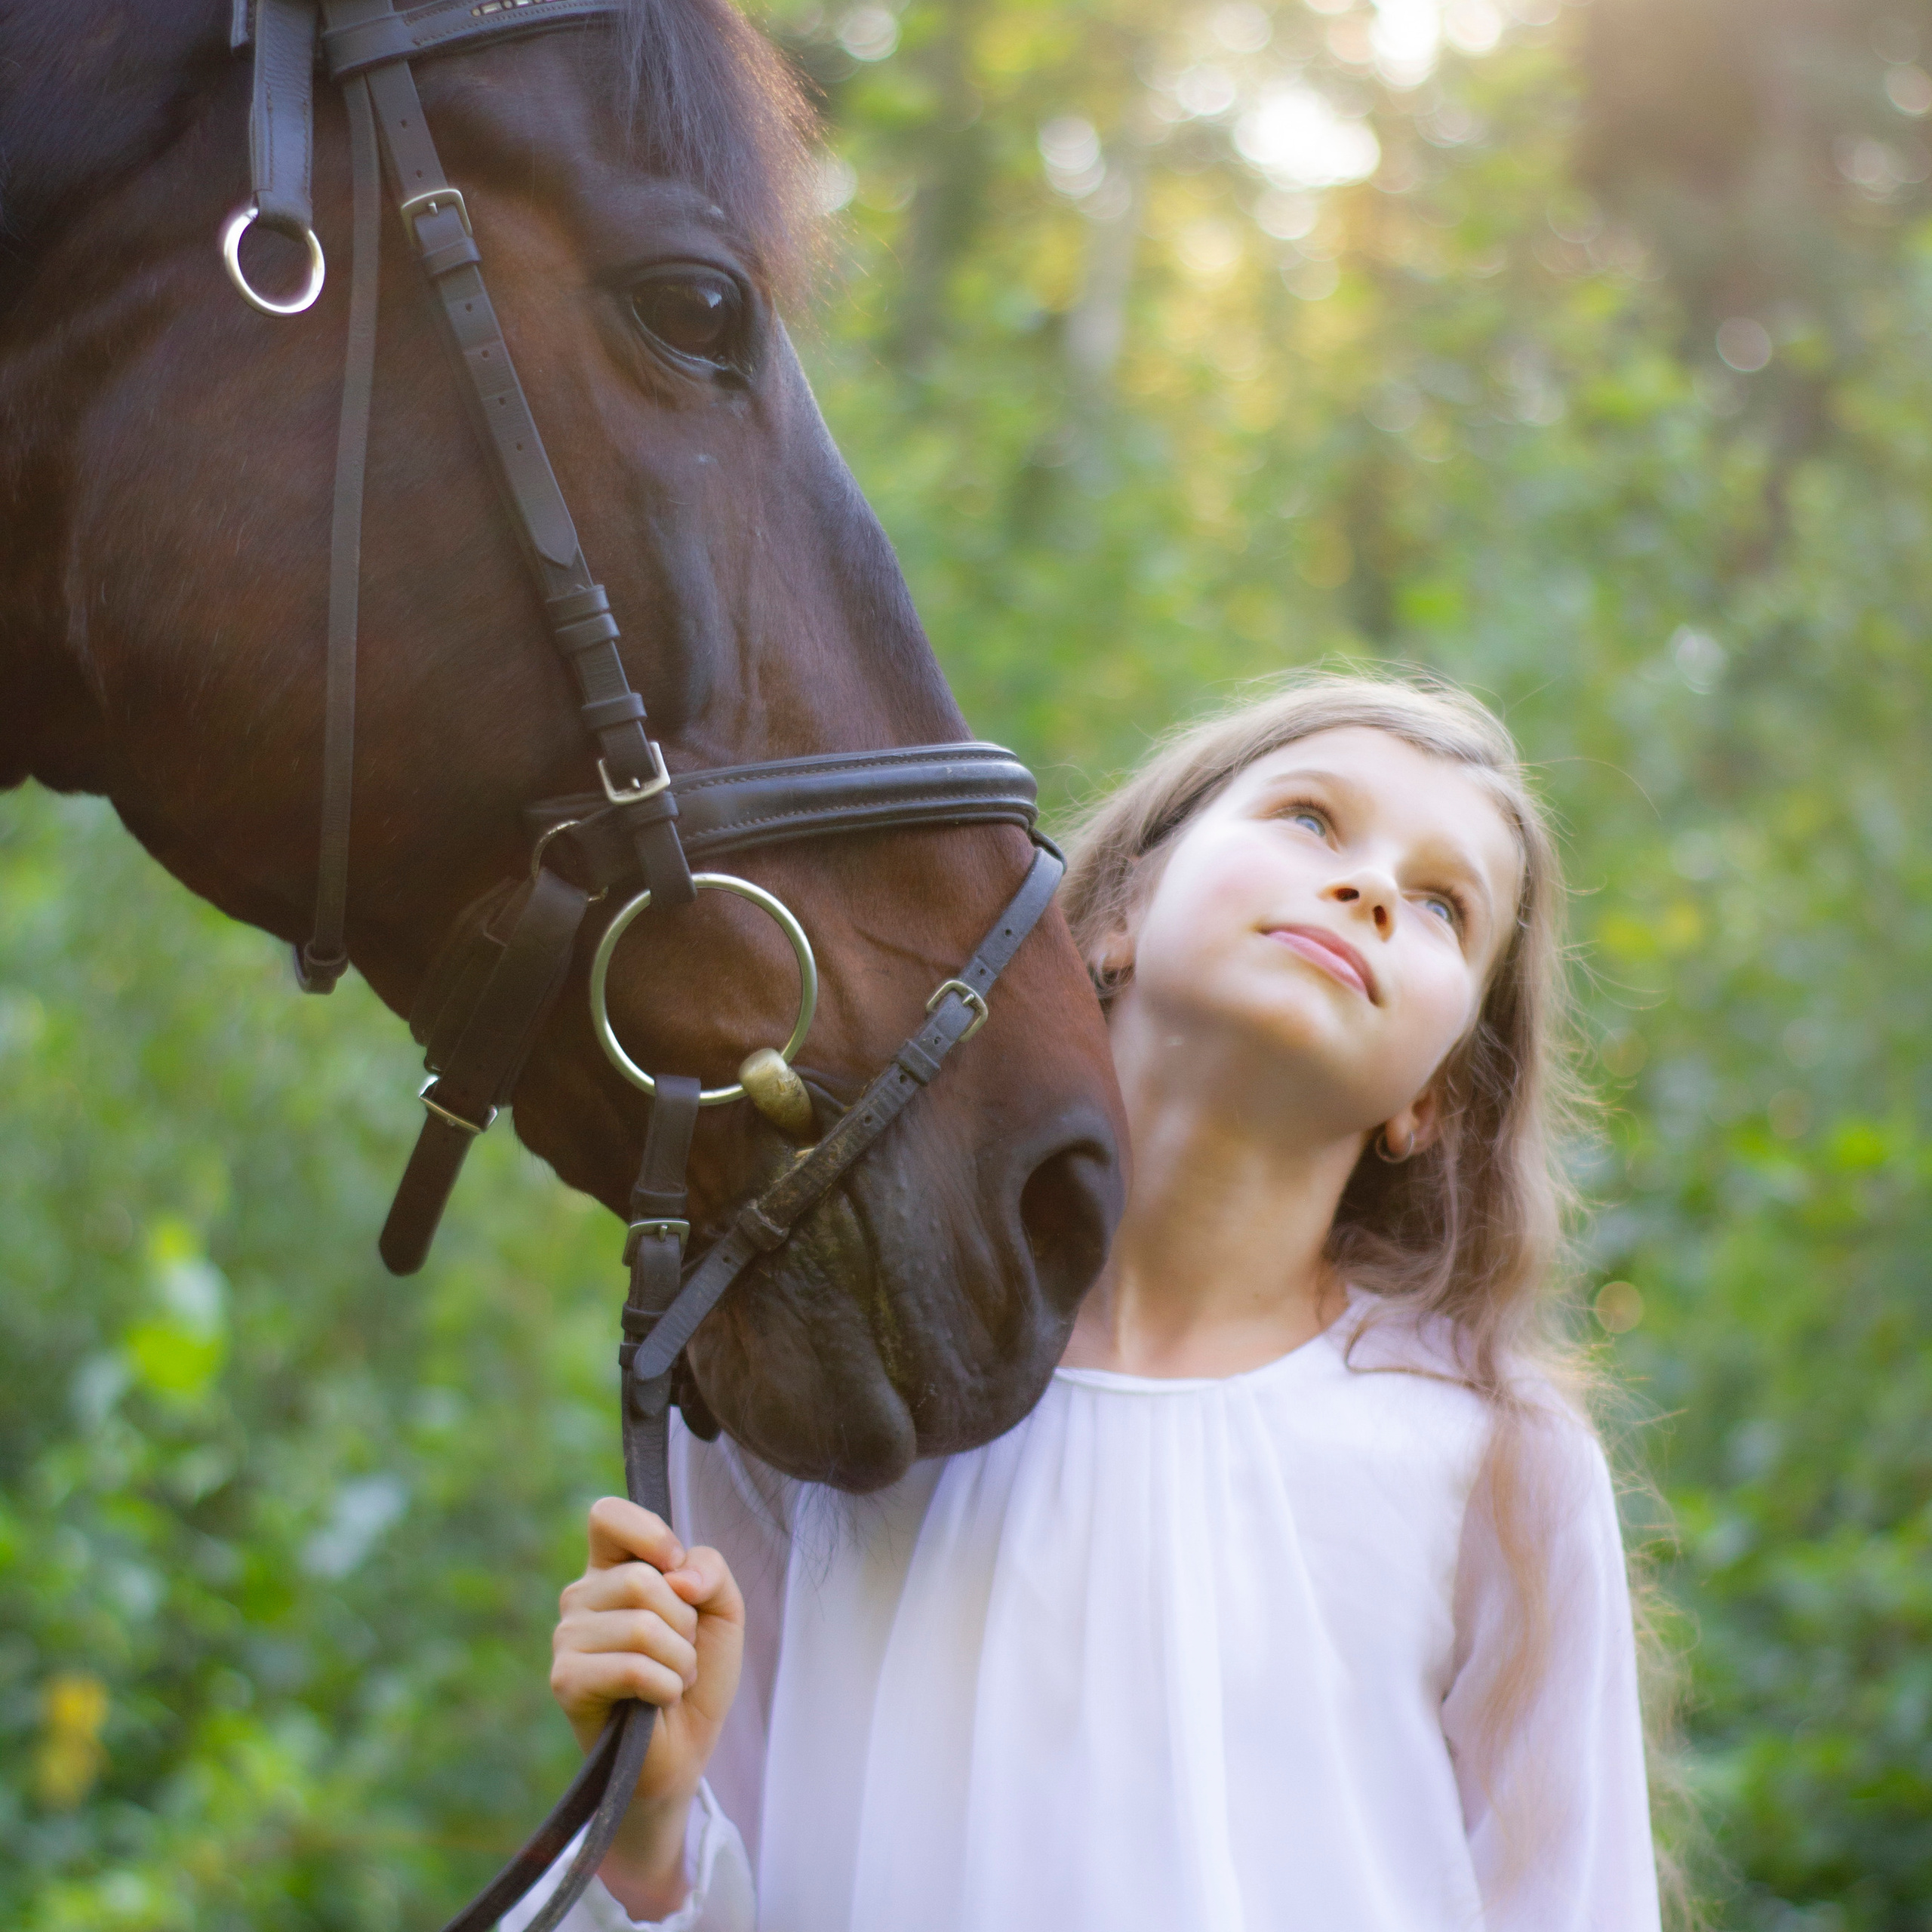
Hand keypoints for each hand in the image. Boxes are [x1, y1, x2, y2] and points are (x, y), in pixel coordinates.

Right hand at [550, 1497, 744, 1918]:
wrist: (683, 1751)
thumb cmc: (697, 1674)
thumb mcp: (722, 1610)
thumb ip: (711, 1569)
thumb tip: (678, 1574)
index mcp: (612, 1567)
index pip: (606, 1515)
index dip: (649, 1534)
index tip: (675, 1568)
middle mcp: (581, 1596)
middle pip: (641, 1579)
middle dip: (683, 1621)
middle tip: (681, 1652)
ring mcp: (567, 1638)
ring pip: (641, 1624)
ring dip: (679, 1660)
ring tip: (671, 1679)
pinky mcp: (566, 1681)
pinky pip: (633, 1667)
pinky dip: (665, 1686)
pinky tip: (658, 1699)